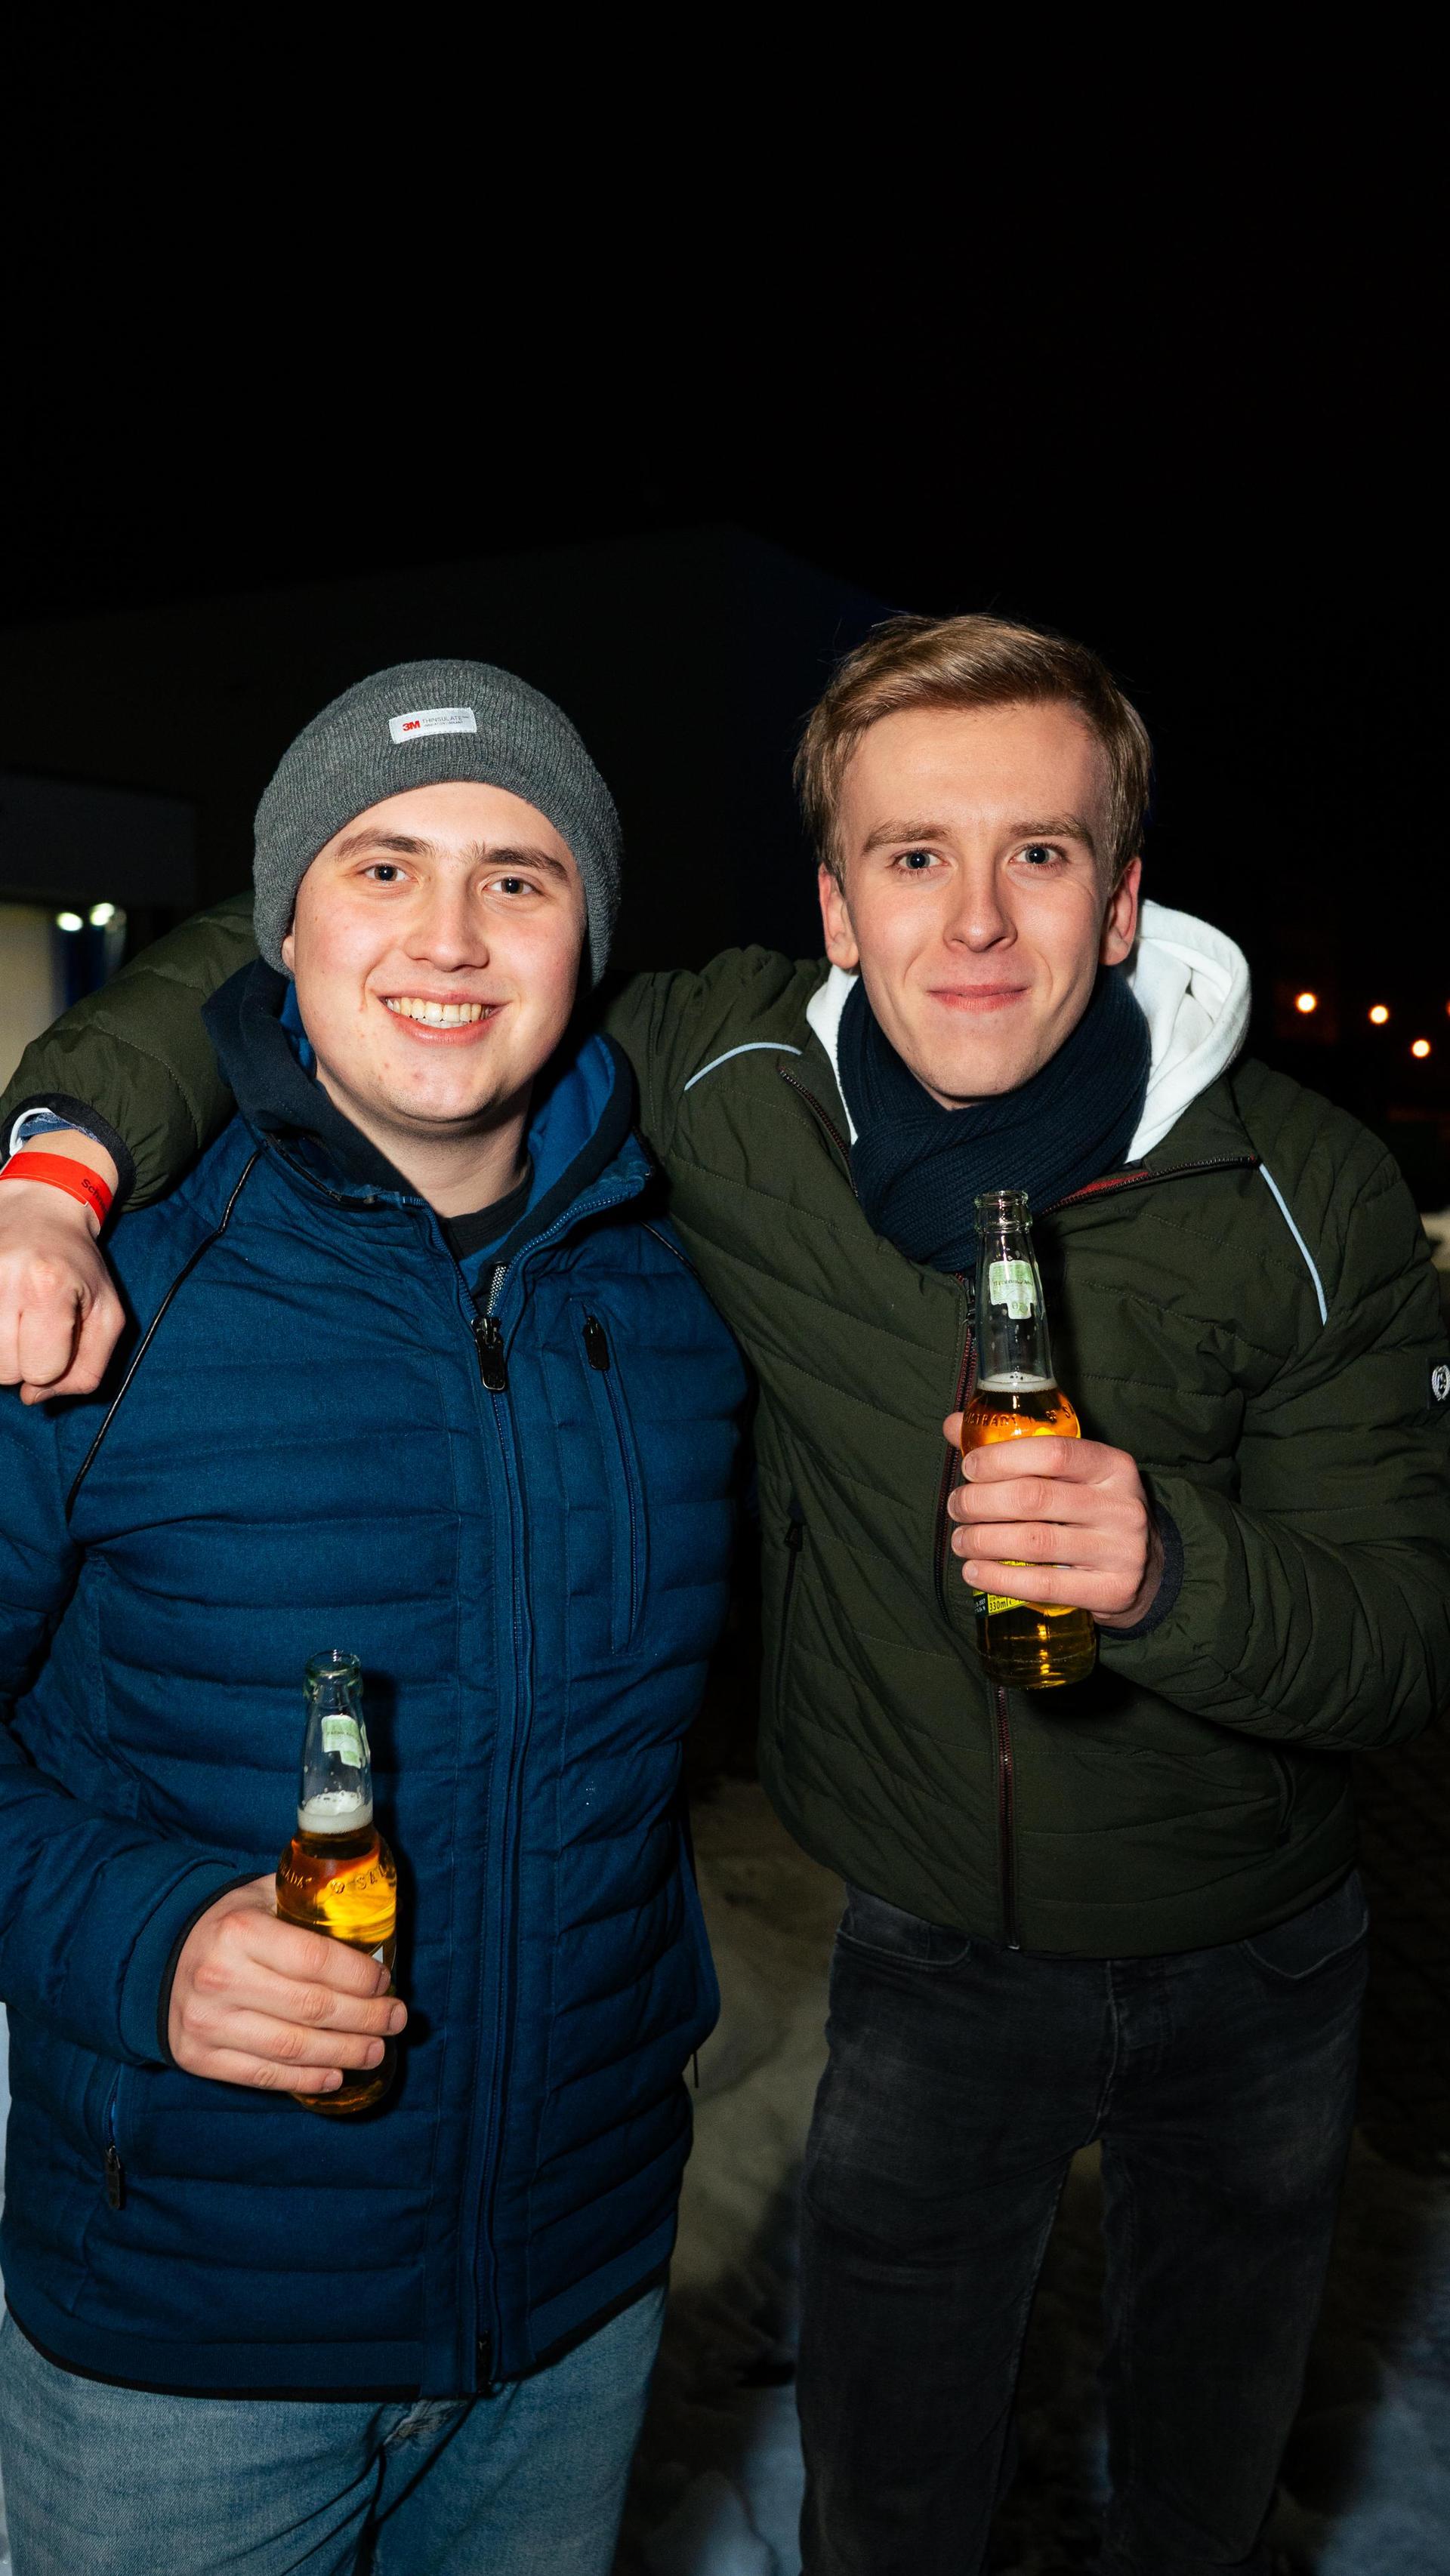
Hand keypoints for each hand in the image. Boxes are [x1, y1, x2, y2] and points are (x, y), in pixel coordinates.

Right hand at [0, 1134, 124, 1401]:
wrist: (40, 1210)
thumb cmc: (78, 1267)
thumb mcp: (107, 1314)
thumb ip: (87, 1369)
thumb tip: (33, 1396)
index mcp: (49, 1287)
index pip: (41, 1370)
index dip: (53, 1364)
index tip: (57, 1335)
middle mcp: (5, 1280)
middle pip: (4, 1371)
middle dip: (23, 1359)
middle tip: (33, 1324)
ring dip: (1, 1351)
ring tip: (15, 1318)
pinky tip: (2, 1314)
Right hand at [168, 1876, 406, 2093]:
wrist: (157, 1959)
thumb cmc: (228, 1925)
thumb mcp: (262, 1897)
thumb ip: (308, 1904)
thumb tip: (372, 1921)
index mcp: (240, 1931)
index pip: (316, 1959)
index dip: (360, 1976)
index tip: (385, 1982)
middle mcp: (221, 1978)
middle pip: (312, 2008)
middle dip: (366, 2017)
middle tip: (396, 2019)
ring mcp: (207, 2023)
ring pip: (292, 2048)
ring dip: (345, 2053)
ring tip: (377, 2050)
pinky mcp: (198, 2058)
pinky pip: (262, 2074)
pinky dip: (305, 2079)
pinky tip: (335, 2075)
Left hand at [943, 1417, 1163, 1628]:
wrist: (1146, 1569)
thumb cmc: (1092, 1511)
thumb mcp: (1070, 1475)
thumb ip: (1014, 1449)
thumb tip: (954, 1426)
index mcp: (1112, 1465)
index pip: (1053, 1451)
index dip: (1002, 1457)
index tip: (969, 1468)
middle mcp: (1121, 1505)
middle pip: (1035, 1497)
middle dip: (981, 1502)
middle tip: (957, 1507)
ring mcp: (1120, 1551)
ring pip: (1034, 1542)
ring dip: (983, 1541)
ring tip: (960, 1540)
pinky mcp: (1112, 1591)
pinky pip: (1044, 1585)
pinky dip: (999, 1578)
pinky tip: (974, 1572)